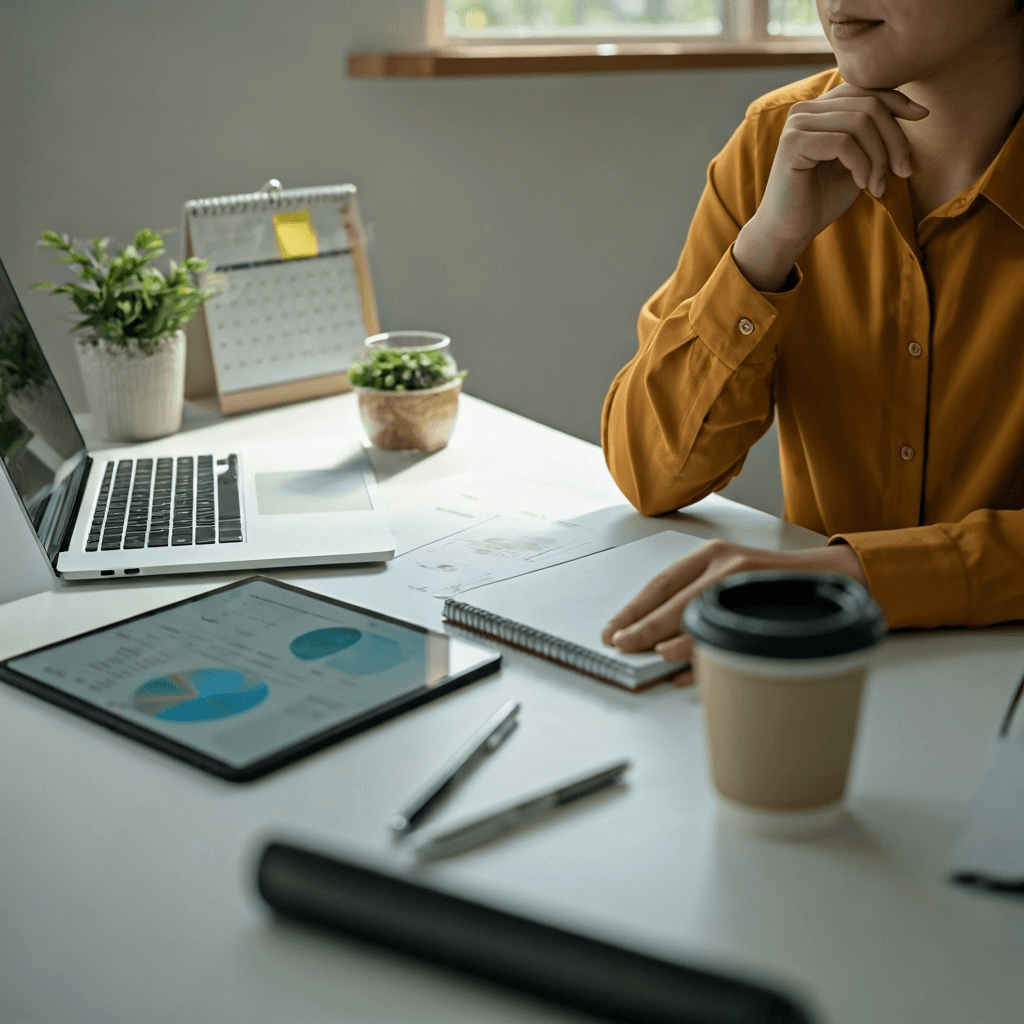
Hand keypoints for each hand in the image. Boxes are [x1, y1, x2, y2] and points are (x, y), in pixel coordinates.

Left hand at [600, 540, 867, 687]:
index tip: (613, 630)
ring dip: (677, 641)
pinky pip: (733, 634)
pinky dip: (711, 656)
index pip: (661, 583)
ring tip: (656, 657)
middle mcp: (727, 564)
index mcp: (711, 555)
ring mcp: (749, 582)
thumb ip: (694, 603)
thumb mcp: (727, 578)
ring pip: (704, 616)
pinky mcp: (770, 602)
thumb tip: (653, 642)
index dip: (633, 609)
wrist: (829, 577)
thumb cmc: (769, 584)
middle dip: (645, 627)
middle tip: (623, 646)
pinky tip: (693, 671)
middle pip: (677, 600)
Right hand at [732, 84, 928, 291]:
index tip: (922, 117)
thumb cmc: (822, 198)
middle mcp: (805, 109)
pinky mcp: (793, 143)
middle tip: (903, 172)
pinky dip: (862, 166)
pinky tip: (863, 186)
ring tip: (878, 185)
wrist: (789, 230)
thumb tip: (916, 109)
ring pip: (860, 122)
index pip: (867, 90)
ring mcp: (797, 124)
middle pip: (869, 105)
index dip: (898, 100)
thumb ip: (874, 134)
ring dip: (880, 157)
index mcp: (820, 108)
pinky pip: (844, 143)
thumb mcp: (857, 160)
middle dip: (894, 139)